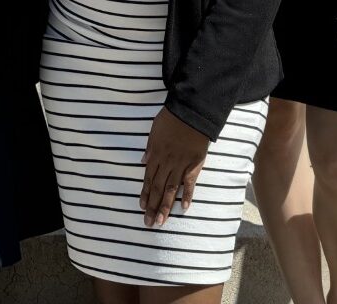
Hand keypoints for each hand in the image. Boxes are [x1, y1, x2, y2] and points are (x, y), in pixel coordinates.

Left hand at [140, 107, 208, 226]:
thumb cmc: (171, 118)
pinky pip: (190, 183)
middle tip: (149, 223)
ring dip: (165, 206)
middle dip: (152, 206)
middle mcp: (166, 163)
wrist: (191, 113)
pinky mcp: (195, 165)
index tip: (141, 207)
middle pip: (157, 188)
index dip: (144, 193)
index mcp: (155, 154)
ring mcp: (181, 165)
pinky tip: (183, 207)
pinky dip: (187, 195)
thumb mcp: (154, 130)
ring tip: (161, 221)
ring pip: (171, 189)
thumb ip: (149, 147)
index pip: (148, 178)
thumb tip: (143, 161)